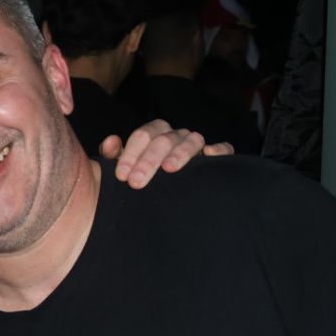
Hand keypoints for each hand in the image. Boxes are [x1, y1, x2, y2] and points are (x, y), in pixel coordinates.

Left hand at [98, 120, 233, 187]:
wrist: (157, 201)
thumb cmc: (138, 179)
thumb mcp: (123, 169)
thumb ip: (113, 156)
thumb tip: (111, 141)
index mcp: (153, 134)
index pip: (143, 135)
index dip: (131, 154)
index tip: (121, 176)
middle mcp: (175, 136)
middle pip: (164, 139)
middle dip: (148, 160)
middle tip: (136, 182)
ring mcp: (195, 145)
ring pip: (192, 139)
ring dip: (180, 153)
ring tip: (169, 170)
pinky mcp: (215, 158)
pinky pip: (224, 148)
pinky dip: (219, 149)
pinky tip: (209, 155)